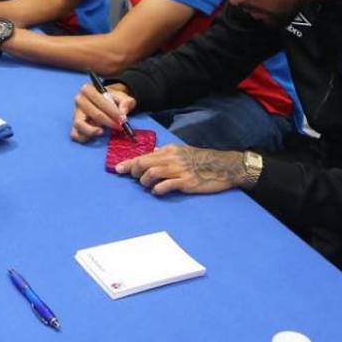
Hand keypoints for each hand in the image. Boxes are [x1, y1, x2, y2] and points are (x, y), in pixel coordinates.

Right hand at [70, 82, 135, 142]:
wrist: (107, 103)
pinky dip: (84, 137)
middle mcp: (79, 100)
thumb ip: (125, 103)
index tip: (123, 119)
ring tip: (102, 131)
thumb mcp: (122, 97)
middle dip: (108, 121)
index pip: (99, 100)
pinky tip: (95, 136)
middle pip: (93, 113)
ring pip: (79, 124)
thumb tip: (122, 114)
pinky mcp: (75, 126)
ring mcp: (76, 114)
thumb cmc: (113, 100)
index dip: (112, 111)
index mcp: (88, 89)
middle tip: (119, 126)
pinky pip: (75, 134)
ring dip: (92, 130)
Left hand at [115, 145, 245, 195]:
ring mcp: (179, 170)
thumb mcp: (182, 151)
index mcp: (169, 150)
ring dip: (145, 181)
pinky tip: (157, 191)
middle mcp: (172, 158)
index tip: (118, 169)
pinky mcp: (186, 181)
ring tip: (147, 185)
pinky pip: (167, 185)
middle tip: (134, 178)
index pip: (144, 155)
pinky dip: (158, 189)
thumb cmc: (202, 159)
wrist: (222, 166)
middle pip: (145, 163)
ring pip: (152, 173)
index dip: (130, 163)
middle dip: (135, 171)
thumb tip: (152, 151)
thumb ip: (166, 152)